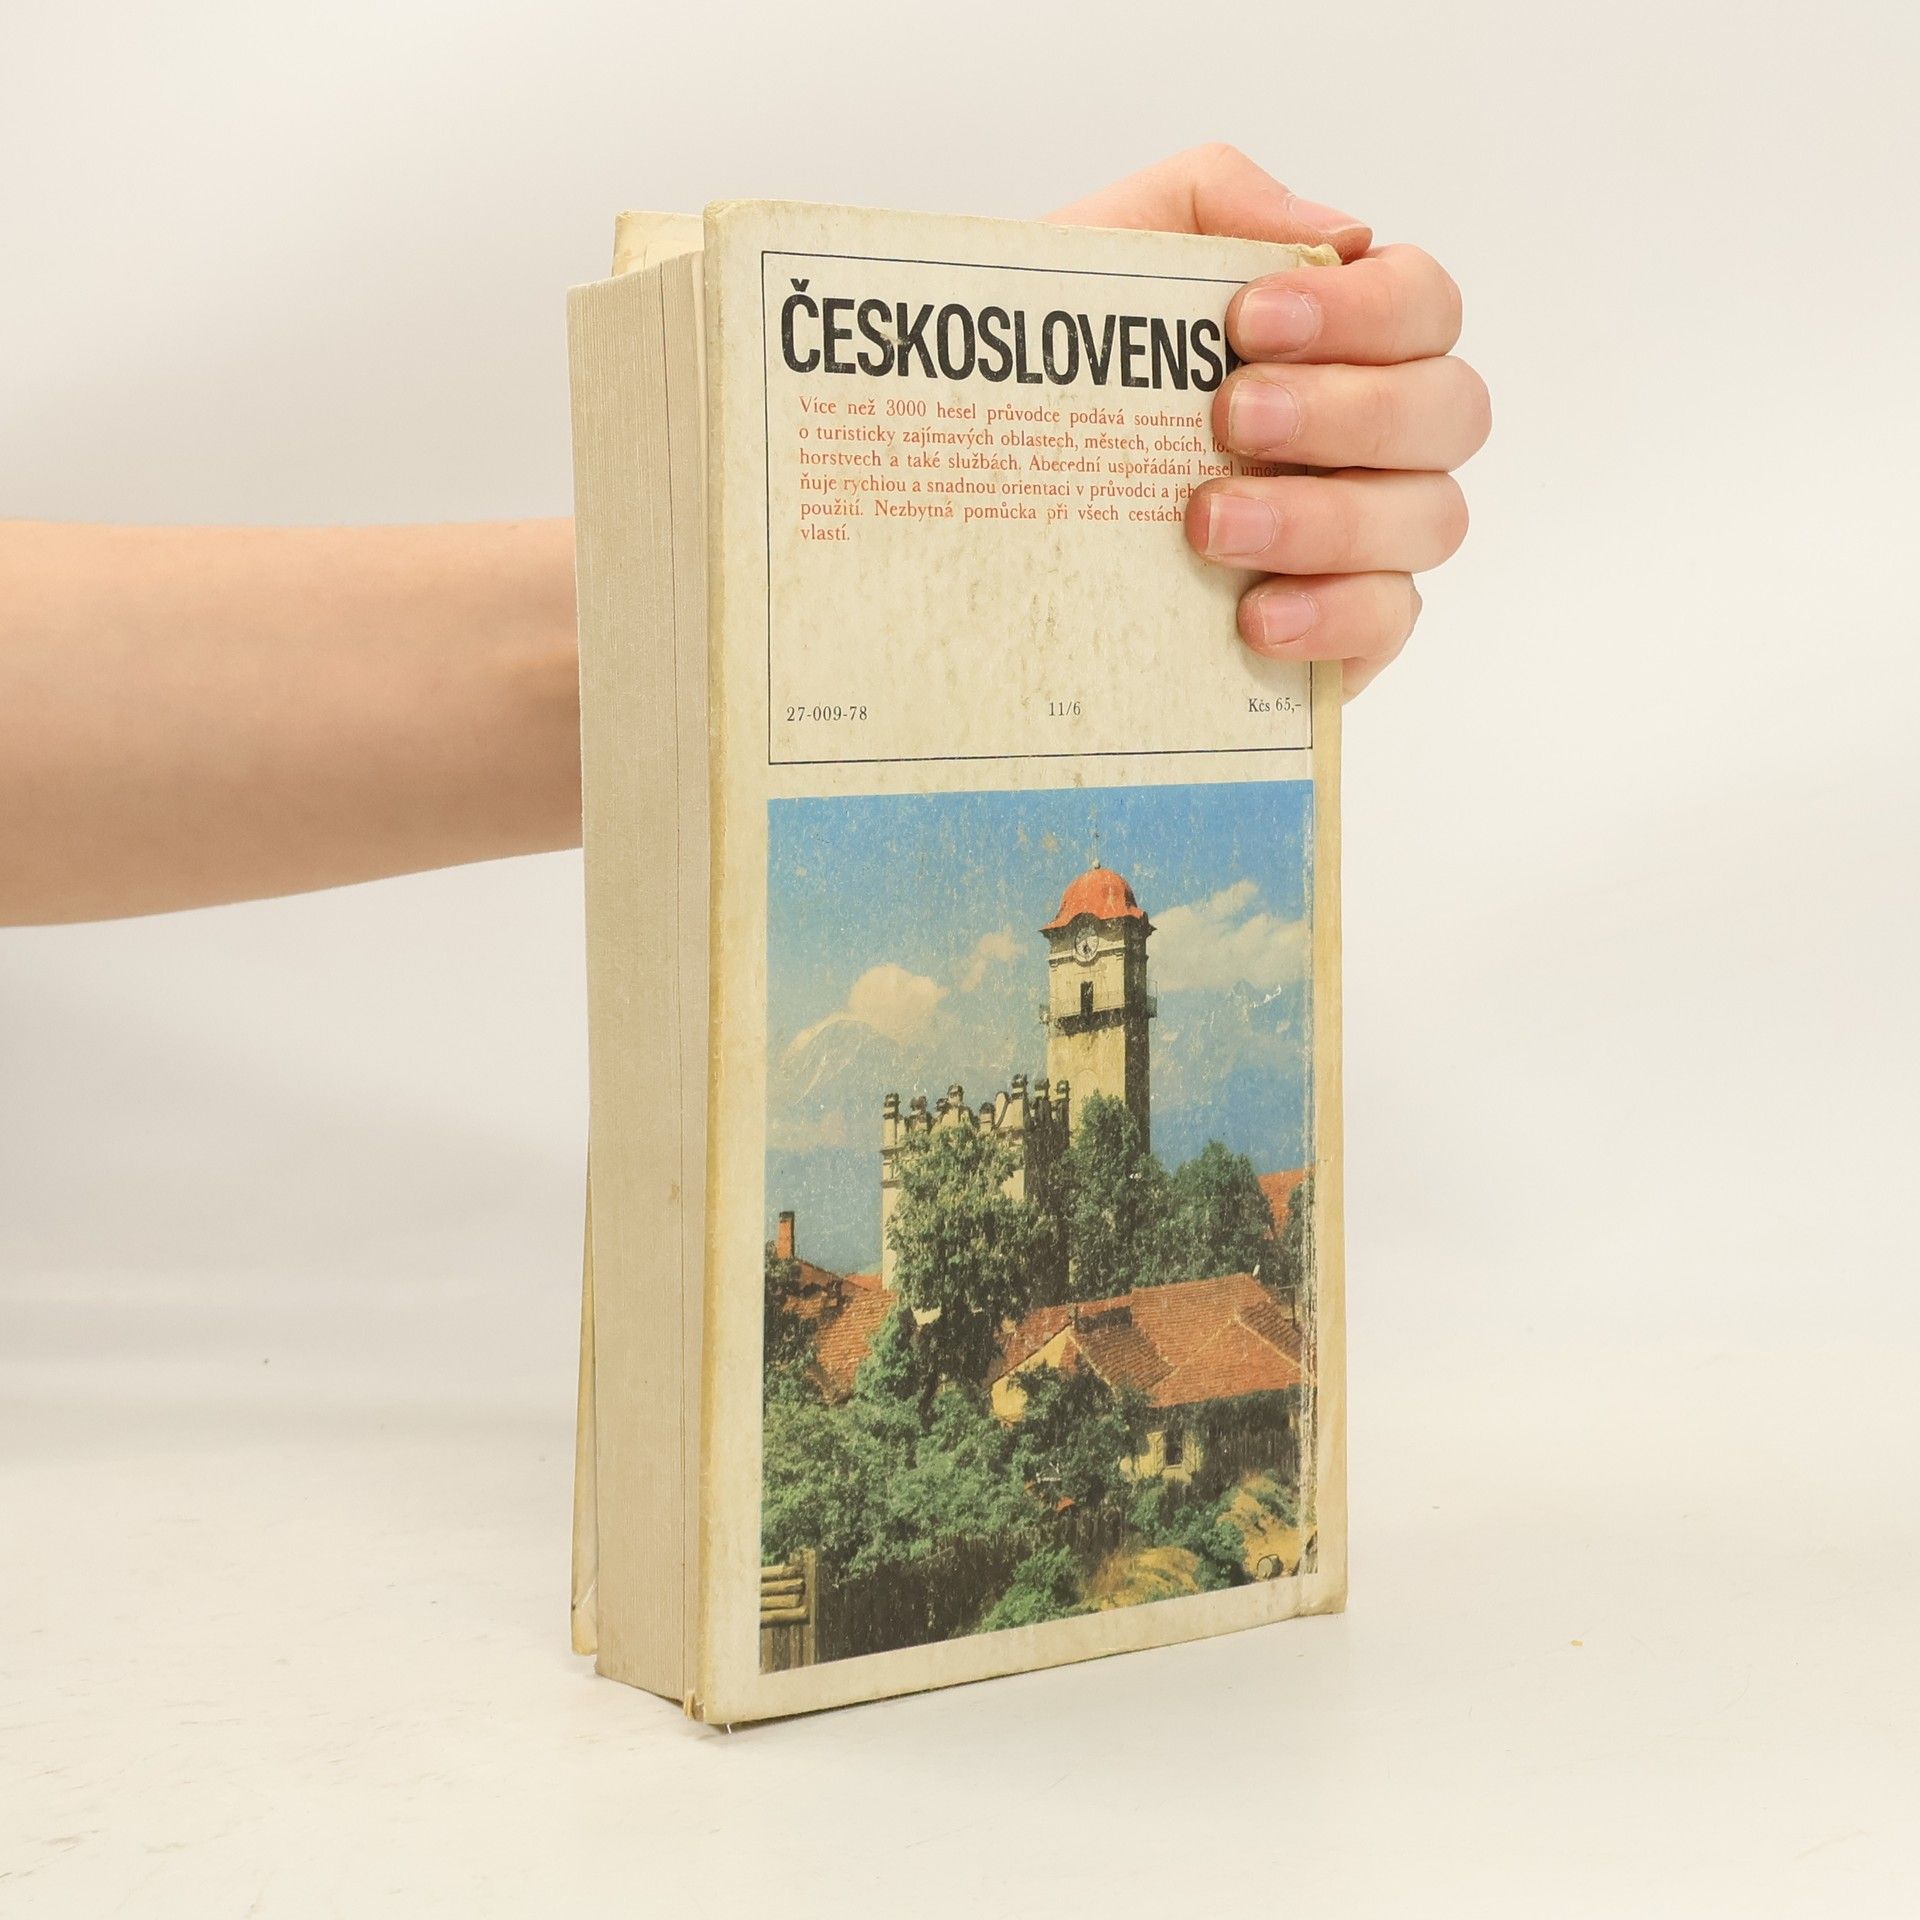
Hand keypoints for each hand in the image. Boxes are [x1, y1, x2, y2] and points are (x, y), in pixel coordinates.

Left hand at [1051, 145, 1487, 695]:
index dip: (1366, 310)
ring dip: (1326, 518)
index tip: (1252, 321)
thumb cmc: (1063, 370)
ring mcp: (1369, 538)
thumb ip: (1211, 201)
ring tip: (1210, 525)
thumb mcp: (1107, 254)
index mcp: (1346, 339)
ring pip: (1429, 519)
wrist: (982, 482)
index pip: (1423, 306)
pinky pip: (1388, 624)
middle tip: (1233, 418)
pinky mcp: (1339, 631)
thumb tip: (1339, 234)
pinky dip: (1333, 615)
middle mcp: (1379, 437)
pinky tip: (1255, 616)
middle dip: (1350, 410)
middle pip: (1450, 411)